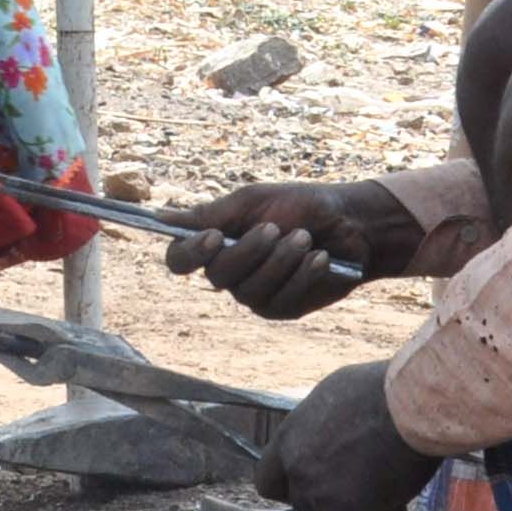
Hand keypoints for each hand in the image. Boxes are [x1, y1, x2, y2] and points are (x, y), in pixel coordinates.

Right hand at [165, 178, 422, 318]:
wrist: (351, 224)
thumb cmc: (300, 205)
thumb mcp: (254, 201)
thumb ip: (211, 214)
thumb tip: (160, 217)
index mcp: (214, 243)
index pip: (179, 260)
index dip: (190, 253)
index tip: (215, 237)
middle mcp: (228, 274)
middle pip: (218, 275)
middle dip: (250, 251)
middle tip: (277, 227)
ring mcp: (254, 295)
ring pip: (250, 291)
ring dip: (281, 261)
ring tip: (305, 238)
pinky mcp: (282, 309)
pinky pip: (281, 299)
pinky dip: (302, 275)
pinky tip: (321, 258)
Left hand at [256, 361, 440, 510]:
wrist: (408, 405)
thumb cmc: (375, 391)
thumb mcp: (330, 397)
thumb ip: (318, 428)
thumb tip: (327, 438)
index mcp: (289, 442)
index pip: (267, 484)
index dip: (290, 491)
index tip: (312, 487)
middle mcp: (302, 475)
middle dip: (331, 509)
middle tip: (359, 493)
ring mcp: (330, 500)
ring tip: (383, 504)